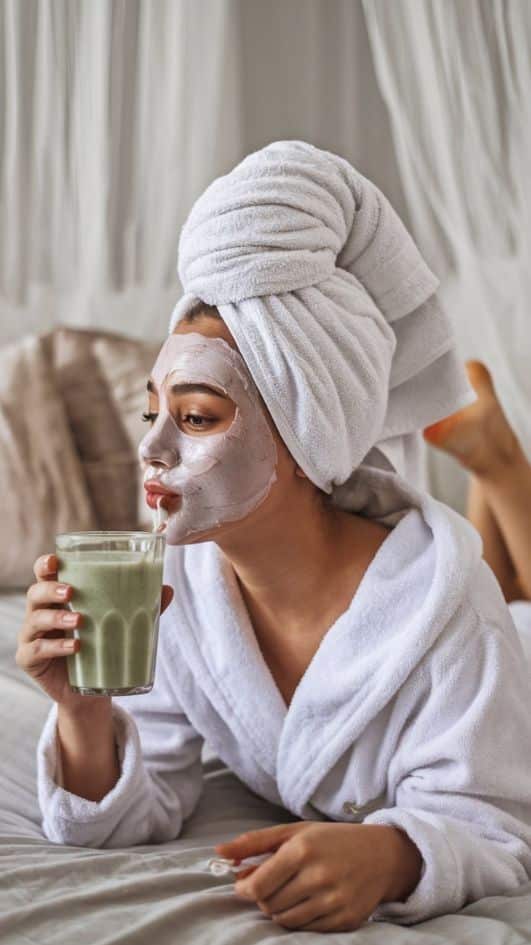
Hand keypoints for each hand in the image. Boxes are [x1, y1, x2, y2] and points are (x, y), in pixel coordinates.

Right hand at [16, 553, 173, 709]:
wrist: (88, 690)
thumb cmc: (99, 646)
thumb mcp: (119, 623)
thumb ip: (141, 606)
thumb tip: (167, 589)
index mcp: (58, 597)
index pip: (44, 573)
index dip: (46, 565)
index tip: (57, 561)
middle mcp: (41, 612)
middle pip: (35, 592)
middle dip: (51, 589)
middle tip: (72, 592)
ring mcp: (32, 636)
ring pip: (35, 620)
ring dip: (56, 617)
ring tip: (79, 620)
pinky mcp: (30, 660)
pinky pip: (36, 650)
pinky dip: (56, 647)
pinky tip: (75, 647)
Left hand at [215, 821, 414, 931]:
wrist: (383, 855)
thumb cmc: (332, 840)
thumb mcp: (295, 832)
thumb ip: (255, 842)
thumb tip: (219, 851)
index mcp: (303, 850)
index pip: (259, 884)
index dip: (245, 889)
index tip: (244, 885)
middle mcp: (318, 876)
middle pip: (270, 905)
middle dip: (263, 898)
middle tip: (272, 885)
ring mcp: (333, 901)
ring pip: (285, 921)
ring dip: (279, 910)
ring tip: (290, 892)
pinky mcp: (344, 920)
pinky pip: (306, 930)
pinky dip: (299, 920)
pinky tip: (308, 902)